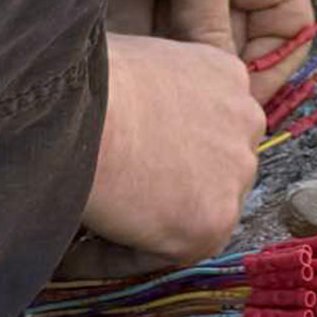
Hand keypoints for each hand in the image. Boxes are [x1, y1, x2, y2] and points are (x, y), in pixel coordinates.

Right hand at [86, 33, 265, 264]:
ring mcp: (233, 177)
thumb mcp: (135, 59)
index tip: (129, 163)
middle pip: (212, 169)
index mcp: (226, 76)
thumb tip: (126, 114)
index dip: (169, 147)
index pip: (209, 122)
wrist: (71, 111)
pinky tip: (74, 256)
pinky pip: (166, 254)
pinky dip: (120, 257)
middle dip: (168, 187)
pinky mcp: (211, 225)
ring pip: (191, 214)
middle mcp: (245, 123)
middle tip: (112, 201)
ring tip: (87, 234)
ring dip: (146, 226)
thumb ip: (152, 87)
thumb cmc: (82, 79)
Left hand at [115, 0, 314, 101]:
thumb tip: (219, 86)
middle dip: (203, 78)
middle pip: (229, 49)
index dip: (263, 79)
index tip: (226, 110)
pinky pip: (139, 29)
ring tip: (140, 94)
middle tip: (174, 115)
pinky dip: (131, 49)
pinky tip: (117, 68)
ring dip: (162, 66)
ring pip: (179, 45)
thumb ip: (210, 22)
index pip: (285, 41)